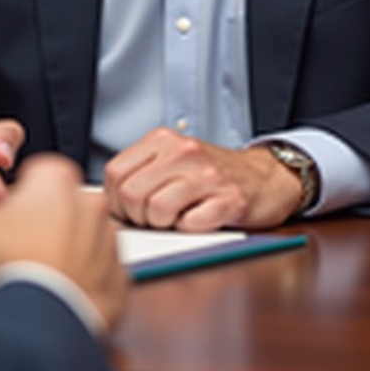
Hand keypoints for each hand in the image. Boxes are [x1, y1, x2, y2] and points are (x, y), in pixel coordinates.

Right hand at [0, 154, 127, 330]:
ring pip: (82, 240)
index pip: (34, 175)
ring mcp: (110, 242)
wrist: (38, 325)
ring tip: (36, 278)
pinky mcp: (119, 280)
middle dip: (42, 224)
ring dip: (64, 253)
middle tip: (16, 252)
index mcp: (57, 178)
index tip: (4, 220)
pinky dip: (81, 283)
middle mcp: (92, 203)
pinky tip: (56, 295)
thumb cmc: (9, 267)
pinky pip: (98, 275)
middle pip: (61, 206)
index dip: (15, 198)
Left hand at [103, 128, 301, 230]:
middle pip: (132, 195)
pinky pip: (191, 225)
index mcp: (163, 140)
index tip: (129, 210)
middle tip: (154, 219)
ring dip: (163, 226)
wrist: (266, 176)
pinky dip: (190, 230)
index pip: (115, 174)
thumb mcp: (172, 159)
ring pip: (157, 210)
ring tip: (177, 219)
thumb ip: (141, 172)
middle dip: (138, 218)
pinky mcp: (229, 201)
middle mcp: (183, 152)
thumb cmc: (213, 174)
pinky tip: (199, 220)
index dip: (115, 201)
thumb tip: (104, 203)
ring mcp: (207, 176)